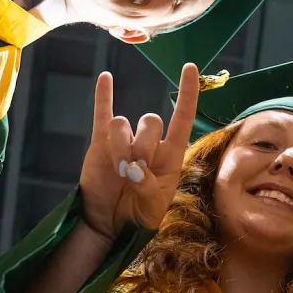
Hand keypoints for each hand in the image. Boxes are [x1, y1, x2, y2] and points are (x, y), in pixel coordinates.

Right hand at [78, 63, 199, 239]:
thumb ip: (148, 188)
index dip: (187, 93)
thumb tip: (136, 169)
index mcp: (170, 156)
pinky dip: (103, 96)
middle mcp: (150, 143)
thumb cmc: (137, 217)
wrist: (109, 224)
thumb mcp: (151, 209)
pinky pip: (103, 114)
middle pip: (150, 121)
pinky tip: (106, 77)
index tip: (190, 67)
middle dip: (143, 146)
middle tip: (133, 173)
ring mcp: (125, 141)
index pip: (182, 117)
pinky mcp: (101, 143)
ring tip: (119, 170)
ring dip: (121, 146)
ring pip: (124, 123)